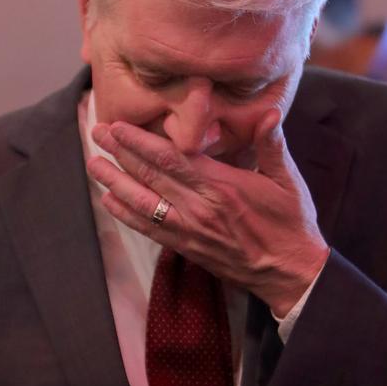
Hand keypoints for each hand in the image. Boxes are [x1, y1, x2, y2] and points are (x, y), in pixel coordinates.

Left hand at [87, 110, 329, 316]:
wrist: (290, 273)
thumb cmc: (291, 223)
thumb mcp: (288, 180)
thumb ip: (273, 145)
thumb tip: (270, 112)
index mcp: (223, 186)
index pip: (173, 159)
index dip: (142, 142)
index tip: (119, 126)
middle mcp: (200, 207)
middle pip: (151, 176)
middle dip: (121, 153)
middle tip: (97, 133)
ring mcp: (191, 230)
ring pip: (144, 203)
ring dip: (115, 182)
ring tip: (94, 164)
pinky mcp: (188, 248)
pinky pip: (150, 230)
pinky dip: (127, 215)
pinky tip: (110, 201)